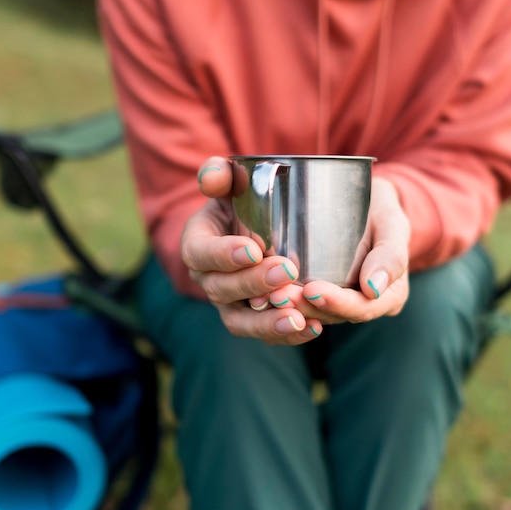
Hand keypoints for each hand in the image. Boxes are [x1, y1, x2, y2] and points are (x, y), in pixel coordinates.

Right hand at [181, 157, 322, 344]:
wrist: (257, 228)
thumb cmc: (241, 201)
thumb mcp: (230, 182)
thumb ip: (219, 174)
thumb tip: (213, 177)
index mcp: (197, 245)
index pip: (201, 254)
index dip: (223, 255)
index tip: (254, 249)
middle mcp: (209, 280)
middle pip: (223, 290)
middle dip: (254, 284)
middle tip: (287, 271)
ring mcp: (230, 304)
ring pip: (241, 322)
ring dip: (269, 323)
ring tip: (298, 318)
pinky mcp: (254, 319)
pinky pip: (266, 334)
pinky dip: (289, 335)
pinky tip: (314, 328)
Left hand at [262, 176, 410, 324]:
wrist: (364, 201)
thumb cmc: (381, 210)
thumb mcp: (393, 223)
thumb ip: (390, 254)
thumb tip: (373, 289)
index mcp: (387, 296)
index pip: (362, 308)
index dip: (337, 304)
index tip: (313, 289)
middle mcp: (361, 305)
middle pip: (331, 316)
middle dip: (303, 308)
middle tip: (277, 296)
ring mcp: (336, 304)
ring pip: (310, 315)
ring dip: (286, 309)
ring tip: (264, 297)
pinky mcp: (314, 296)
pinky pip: (296, 307)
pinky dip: (277, 307)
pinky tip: (257, 297)